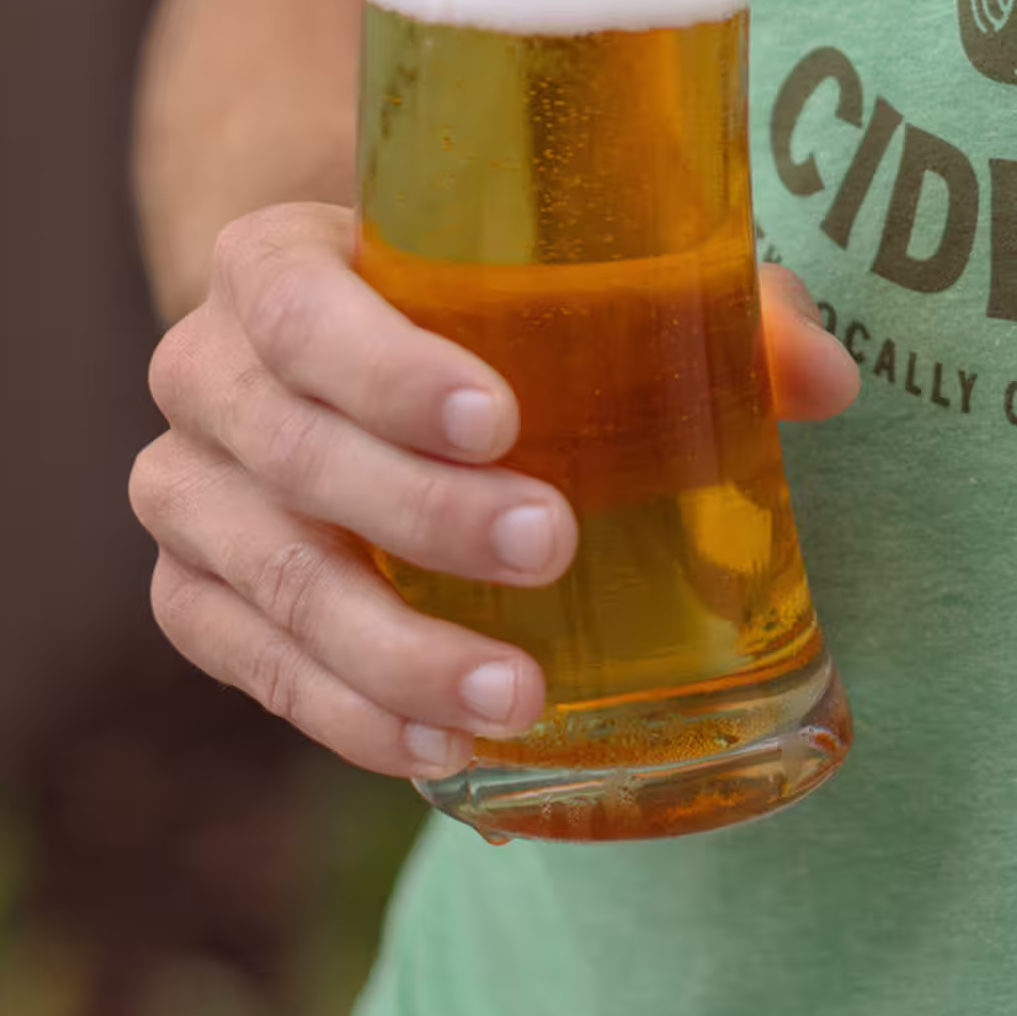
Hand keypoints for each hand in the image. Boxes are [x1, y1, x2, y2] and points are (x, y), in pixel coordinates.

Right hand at [133, 202, 861, 776]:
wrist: (356, 371)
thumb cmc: (487, 313)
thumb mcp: (582, 285)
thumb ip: (711, 312)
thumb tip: (829, 379)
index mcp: (276, 265)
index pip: (301, 308)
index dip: (386, 368)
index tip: (501, 418)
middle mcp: (205, 374)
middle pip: (288, 451)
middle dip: (420, 512)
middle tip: (553, 544)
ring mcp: (188, 496)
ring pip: (270, 581)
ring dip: (392, 650)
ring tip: (517, 695)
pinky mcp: (196, 598)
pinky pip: (257, 668)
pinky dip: (349, 714)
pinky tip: (440, 750)